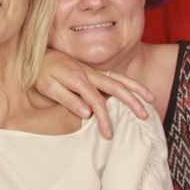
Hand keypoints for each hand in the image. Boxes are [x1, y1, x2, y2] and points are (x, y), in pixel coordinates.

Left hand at [36, 51, 154, 138]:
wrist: (37, 55)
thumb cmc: (41, 73)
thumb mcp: (48, 87)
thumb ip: (67, 99)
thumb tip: (86, 112)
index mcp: (78, 79)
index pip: (96, 101)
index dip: (104, 118)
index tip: (108, 133)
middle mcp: (89, 74)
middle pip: (116, 87)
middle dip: (132, 101)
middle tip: (144, 115)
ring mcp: (93, 72)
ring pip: (120, 79)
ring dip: (136, 88)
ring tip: (151, 98)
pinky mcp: (93, 73)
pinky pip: (115, 76)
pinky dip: (129, 83)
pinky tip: (137, 91)